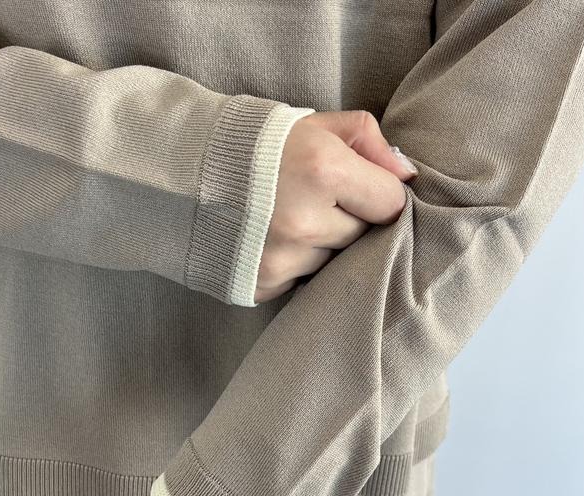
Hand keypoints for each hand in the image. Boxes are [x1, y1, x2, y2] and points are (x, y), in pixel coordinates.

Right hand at [254, 109, 417, 302]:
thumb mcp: (309, 123)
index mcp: (322, 170)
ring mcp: (282, 259)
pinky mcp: (263, 284)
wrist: (177, 177)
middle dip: (347, 218)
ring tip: (285, 220)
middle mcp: (304, 221)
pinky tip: (268, 241)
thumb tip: (407, 177)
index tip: (360, 188)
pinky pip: (302, 280)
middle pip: (361, 236)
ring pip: (332, 262)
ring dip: (320, 245)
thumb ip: (366, 140)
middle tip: (313, 200)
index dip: (378, 194)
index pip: (390, 203)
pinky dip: (293, 264)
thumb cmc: (250, 145)